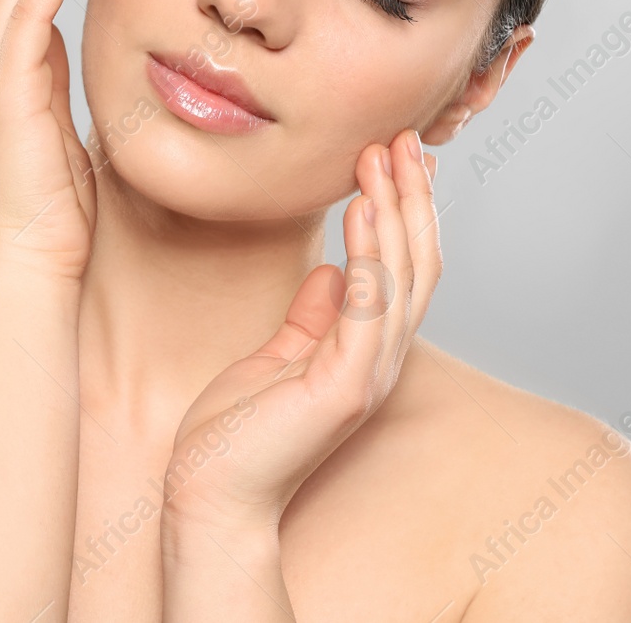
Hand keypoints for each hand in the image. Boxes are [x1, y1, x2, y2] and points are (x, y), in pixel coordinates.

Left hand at [162, 129, 440, 530]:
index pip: (406, 268)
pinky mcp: (345, 386)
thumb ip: (312, 315)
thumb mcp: (278, 355)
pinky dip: (372, 252)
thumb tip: (330, 271)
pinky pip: (370, 306)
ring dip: (397, 208)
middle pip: (419, 264)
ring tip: (385, 153)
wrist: (211, 494)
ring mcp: (368, 375)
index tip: (399, 155)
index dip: (409, 210)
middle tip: (406, 136)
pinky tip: (363, 206)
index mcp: (368, 352)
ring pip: (404, 276)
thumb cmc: (235, 433)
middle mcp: (381, 361)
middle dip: (414, 196)